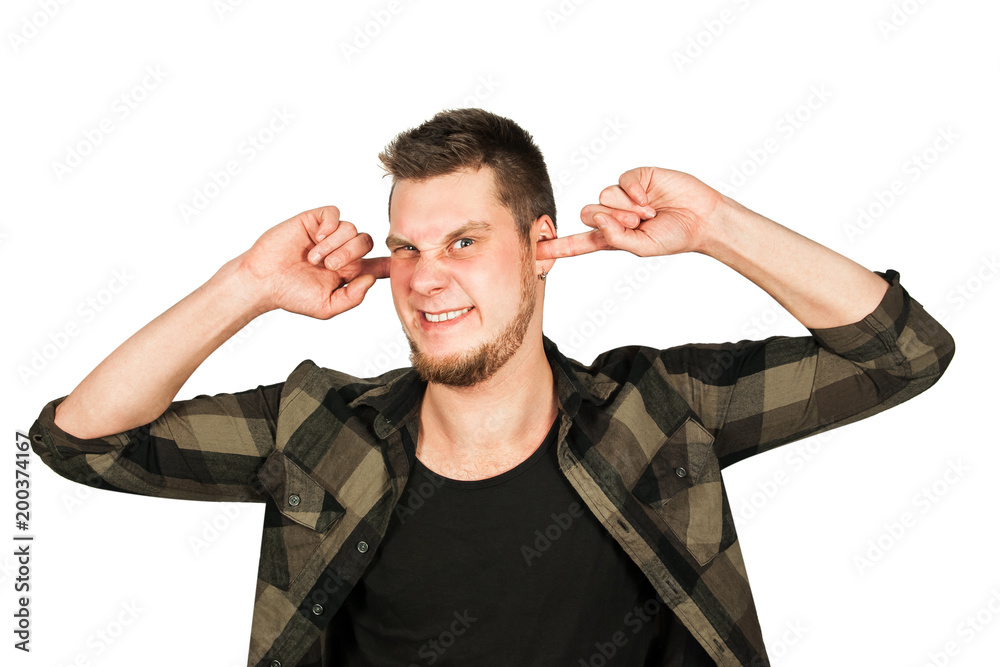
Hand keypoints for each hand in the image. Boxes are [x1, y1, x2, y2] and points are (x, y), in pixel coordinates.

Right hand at [237, 206, 388, 318]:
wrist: (262, 281)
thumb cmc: (291, 295)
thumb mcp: (326, 307)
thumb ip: (352, 297)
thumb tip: (371, 280)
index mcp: (349, 272)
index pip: (378, 264)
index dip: (389, 263)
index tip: (399, 263)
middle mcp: (342, 251)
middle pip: (366, 242)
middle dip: (351, 254)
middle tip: (329, 267)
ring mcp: (328, 235)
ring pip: (351, 228)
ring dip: (334, 245)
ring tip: (314, 258)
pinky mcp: (314, 221)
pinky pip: (334, 214)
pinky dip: (329, 226)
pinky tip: (316, 238)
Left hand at [537, 167, 725, 259]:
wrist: (702, 219)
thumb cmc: (674, 236)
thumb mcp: (641, 247)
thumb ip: (615, 238)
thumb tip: (597, 219)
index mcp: (612, 236)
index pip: (578, 242)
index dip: (557, 246)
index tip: (534, 251)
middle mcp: (614, 214)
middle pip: (587, 213)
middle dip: (611, 220)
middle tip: (635, 223)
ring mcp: (624, 195)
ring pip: (604, 196)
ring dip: (625, 207)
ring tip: (648, 212)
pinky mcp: (636, 178)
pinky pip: (621, 181)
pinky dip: (634, 192)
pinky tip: (650, 198)